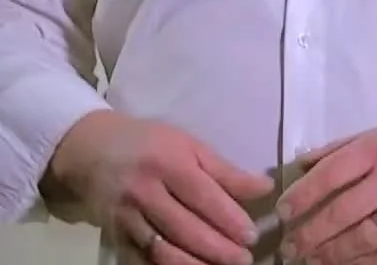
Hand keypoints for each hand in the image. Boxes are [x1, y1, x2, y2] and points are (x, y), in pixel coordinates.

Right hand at [43, 110, 274, 263]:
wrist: (93, 150)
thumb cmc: (149, 143)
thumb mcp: (187, 144)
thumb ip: (224, 170)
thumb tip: (264, 187)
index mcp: (167, 161)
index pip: (202, 195)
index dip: (228, 218)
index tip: (251, 235)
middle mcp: (145, 190)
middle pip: (185, 227)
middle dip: (217, 249)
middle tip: (244, 260)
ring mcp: (127, 218)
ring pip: (164, 251)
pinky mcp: (115, 238)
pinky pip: (142, 262)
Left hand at [276, 112, 376, 264]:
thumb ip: (347, 145)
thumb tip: (306, 159)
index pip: (330, 173)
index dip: (303, 194)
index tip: (283, 210)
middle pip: (341, 211)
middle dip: (310, 232)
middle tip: (289, 246)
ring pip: (361, 239)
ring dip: (330, 254)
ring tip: (310, 261)